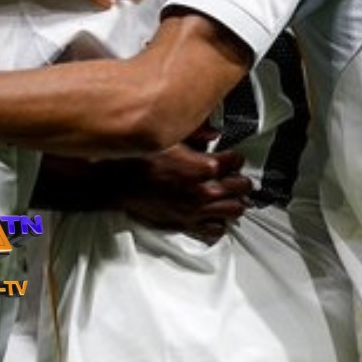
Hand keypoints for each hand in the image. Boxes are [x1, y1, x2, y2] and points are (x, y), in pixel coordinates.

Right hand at [117, 143, 253, 243]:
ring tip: (233, 196)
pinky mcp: (187, 223)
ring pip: (234, 210)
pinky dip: (220, 223)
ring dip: (236, 201)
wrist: (119, 182)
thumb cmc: (141, 159)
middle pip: (241, 187)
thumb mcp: (171, 137)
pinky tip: (216, 215)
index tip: (233, 157)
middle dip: (242, 180)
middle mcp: (205, 190)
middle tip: (238, 177)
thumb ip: (198, 133)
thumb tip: (214, 132)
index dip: (236, 157)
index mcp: (204, 166)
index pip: (236, 161)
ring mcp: (197, 209)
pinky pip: (215, 229)